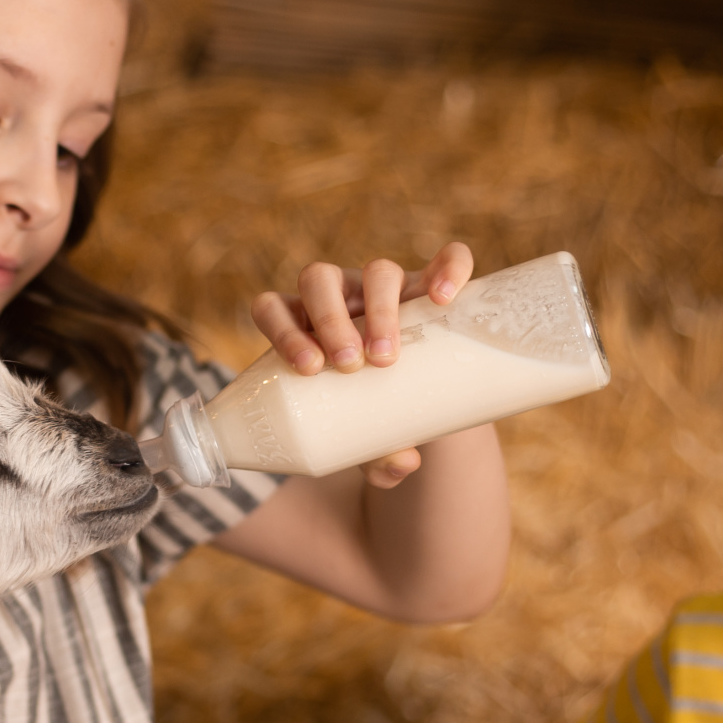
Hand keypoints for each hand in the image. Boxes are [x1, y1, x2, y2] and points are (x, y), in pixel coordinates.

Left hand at [248, 244, 476, 488]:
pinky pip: (447, 258)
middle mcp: (340, 297)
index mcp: (305, 324)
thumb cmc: (375, 415)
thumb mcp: (368, 437)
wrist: (424, 397)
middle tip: (350, 365)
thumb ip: (376, 457)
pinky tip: (445, 296)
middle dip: (330, 320)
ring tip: (388, 357)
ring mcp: (385, 287)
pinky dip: (448, 268)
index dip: (281, 330)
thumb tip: (400, 464)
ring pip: (376, 271)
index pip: (274, 308)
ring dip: (379, 309)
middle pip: (319, 280)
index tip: (308, 368)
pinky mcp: (432, 284)